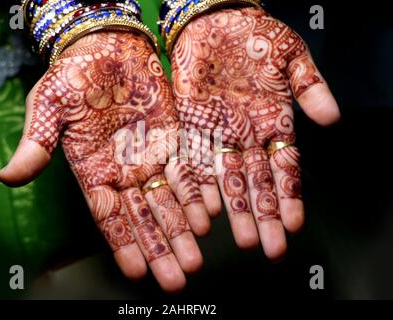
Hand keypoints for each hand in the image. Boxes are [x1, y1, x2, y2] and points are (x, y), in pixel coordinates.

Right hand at [0, 32, 207, 291]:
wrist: (106, 48)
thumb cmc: (73, 76)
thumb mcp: (48, 107)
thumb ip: (35, 145)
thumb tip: (7, 177)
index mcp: (93, 171)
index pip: (109, 216)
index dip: (123, 244)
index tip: (137, 272)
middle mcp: (123, 171)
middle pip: (144, 217)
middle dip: (160, 248)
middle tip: (176, 278)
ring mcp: (149, 157)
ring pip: (169, 201)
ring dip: (182, 228)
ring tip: (194, 257)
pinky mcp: (172, 139)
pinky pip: (187, 170)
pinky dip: (197, 193)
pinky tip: (207, 217)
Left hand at [171, 8, 339, 259]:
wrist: (213, 20)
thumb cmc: (255, 34)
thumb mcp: (290, 55)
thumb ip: (311, 87)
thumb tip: (333, 118)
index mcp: (273, 122)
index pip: (285, 167)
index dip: (290, 196)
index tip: (294, 224)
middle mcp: (245, 136)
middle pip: (256, 183)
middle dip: (263, 215)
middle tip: (267, 247)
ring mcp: (217, 134)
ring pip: (226, 179)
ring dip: (234, 210)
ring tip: (240, 238)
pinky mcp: (189, 126)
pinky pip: (194, 161)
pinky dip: (200, 185)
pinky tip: (206, 209)